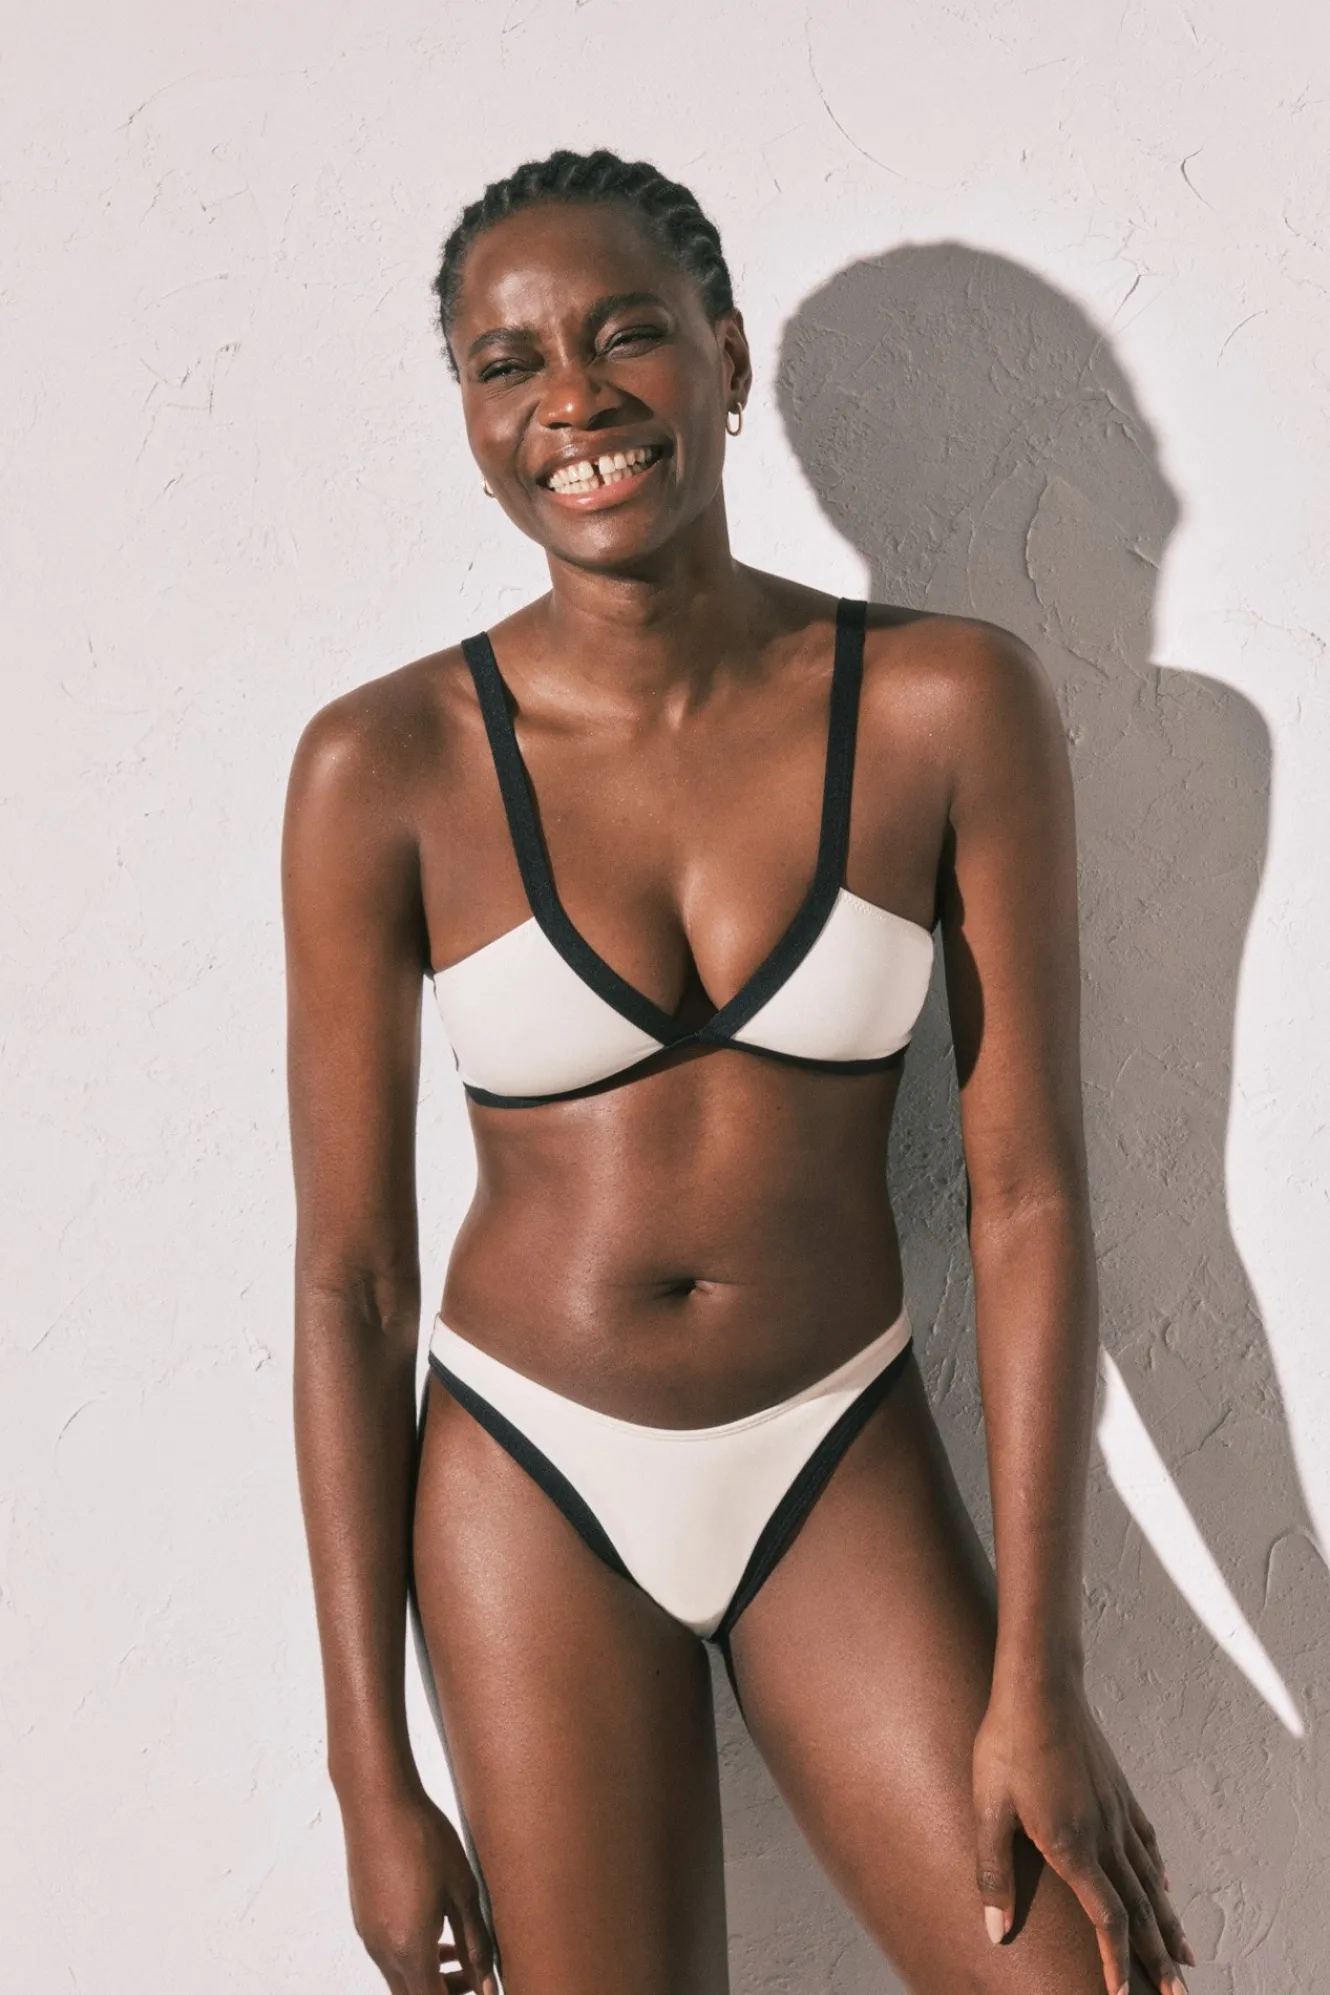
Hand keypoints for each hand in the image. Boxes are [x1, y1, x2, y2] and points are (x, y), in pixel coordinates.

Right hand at [340, 1779, 497, 1994]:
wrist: (378, 1801)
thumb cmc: (422, 1836)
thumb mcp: (461, 1888)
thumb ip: (475, 1940)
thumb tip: (488, 1981)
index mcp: (410, 1947)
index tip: (481, 1989)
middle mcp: (383, 1950)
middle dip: (445, 1993)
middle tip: (474, 1974)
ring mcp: (369, 1936)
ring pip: (400, 1977)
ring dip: (428, 1975)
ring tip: (457, 1949)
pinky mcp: (363, 1919)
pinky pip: (388, 1955)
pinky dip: (412, 1955)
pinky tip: (432, 1924)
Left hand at [973, 1676, 1192, 1994]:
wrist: (1041, 1685)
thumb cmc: (1006, 1744)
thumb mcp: (988, 1809)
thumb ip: (993, 1872)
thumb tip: (994, 1931)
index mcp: (1072, 1846)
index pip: (1107, 1918)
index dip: (1116, 1960)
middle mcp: (1104, 1835)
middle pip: (1140, 1908)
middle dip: (1157, 1957)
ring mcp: (1116, 1810)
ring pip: (1150, 1880)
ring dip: (1167, 1922)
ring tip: (1185, 1956)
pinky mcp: (1118, 1789)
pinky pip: (1146, 1841)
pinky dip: (1159, 1873)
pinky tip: (1165, 1885)